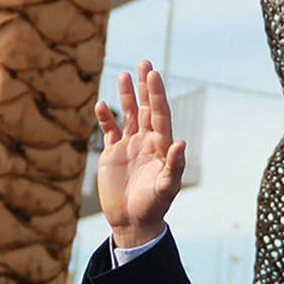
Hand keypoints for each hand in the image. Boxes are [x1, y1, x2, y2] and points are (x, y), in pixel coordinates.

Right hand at [96, 61, 186, 249]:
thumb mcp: (167, 186)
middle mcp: (146, 141)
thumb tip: (180, 142)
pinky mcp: (112, 153)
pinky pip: (109, 130)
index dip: (157, 94)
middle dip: (145, 86)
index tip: (154, 74)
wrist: (133, 221)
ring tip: (123, 74)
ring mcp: (129, 145)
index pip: (160, 113)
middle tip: (144, 62)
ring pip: (128, 114)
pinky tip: (102, 104)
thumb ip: (174, 165)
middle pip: (147, 107)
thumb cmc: (154, 205)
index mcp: (161, 145)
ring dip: (126, 96)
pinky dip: (106, 117)